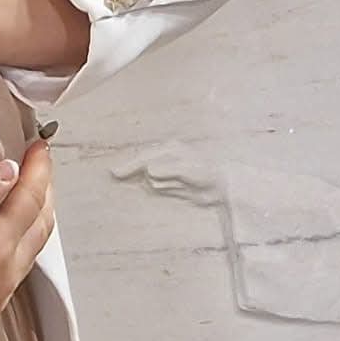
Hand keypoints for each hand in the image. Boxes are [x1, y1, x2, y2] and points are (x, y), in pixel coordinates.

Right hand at [0, 142, 55, 335]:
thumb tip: (8, 170)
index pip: (30, 199)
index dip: (38, 169)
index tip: (40, 145)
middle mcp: (7, 273)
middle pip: (42, 223)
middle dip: (44, 189)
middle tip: (38, 164)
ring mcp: (2, 293)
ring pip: (34, 246)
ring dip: (35, 215)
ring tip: (27, 189)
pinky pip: (20, 266)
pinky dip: (23, 239)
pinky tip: (9, 227)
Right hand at [110, 145, 225, 207]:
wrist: (224, 186)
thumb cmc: (207, 172)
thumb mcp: (187, 169)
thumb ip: (168, 169)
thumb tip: (148, 171)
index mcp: (169, 150)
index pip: (144, 157)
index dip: (130, 165)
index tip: (115, 173)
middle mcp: (165, 159)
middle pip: (142, 166)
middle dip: (131, 171)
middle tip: (115, 175)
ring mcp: (167, 173)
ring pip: (149, 179)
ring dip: (150, 183)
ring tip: (170, 185)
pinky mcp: (171, 185)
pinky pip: (156, 187)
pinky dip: (155, 189)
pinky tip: (167, 189)